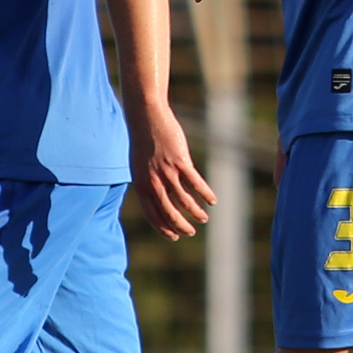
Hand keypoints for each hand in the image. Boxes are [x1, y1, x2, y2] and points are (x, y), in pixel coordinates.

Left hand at [127, 102, 218, 241]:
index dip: (164, 228)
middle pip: (169, 212)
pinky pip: (195, 184)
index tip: (174, 236)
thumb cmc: (143, 140)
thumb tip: (161, 197)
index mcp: (141, 185)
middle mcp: (153, 182)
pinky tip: (213, 200)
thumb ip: (149, 182)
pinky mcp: (180, 162)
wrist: (146, 116)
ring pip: (184, 201)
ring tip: (203, 218)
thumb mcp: (140, 165)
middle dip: (181, 226)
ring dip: (195, 212)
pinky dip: (205, 194)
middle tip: (190, 232)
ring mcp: (167, 172)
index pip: (152, 215)